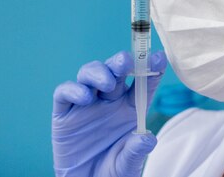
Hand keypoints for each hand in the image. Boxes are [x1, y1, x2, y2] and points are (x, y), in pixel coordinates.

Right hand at [52, 50, 166, 176]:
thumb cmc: (111, 172)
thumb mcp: (127, 165)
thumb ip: (135, 151)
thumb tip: (148, 138)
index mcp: (129, 109)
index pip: (142, 84)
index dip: (150, 69)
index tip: (159, 58)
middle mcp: (109, 101)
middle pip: (115, 71)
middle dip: (120, 62)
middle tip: (126, 61)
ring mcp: (85, 104)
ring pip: (89, 74)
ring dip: (98, 72)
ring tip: (107, 83)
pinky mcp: (64, 113)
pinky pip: (65, 92)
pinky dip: (73, 89)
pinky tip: (84, 97)